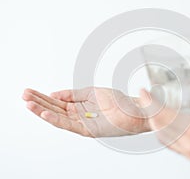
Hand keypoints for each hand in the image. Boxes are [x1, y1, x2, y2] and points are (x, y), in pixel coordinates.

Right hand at [23, 87, 148, 136]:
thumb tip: (53, 94)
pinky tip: (45, 113)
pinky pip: (70, 125)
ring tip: (29, 103)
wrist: (134, 109)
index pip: (57, 102)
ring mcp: (83, 123)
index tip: (30, 91)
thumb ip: (72, 94)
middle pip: (55, 109)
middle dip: (39, 102)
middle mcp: (79, 115)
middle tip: (24, 95)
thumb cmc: (117, 101)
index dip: (43, 97)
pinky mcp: (89, 130)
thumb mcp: (91, 93)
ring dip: (43, 111)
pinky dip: (57, 119)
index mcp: (79, 106)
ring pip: (59, 118)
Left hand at [139, 89, 189, 178]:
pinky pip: (175, 149)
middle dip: (150, 113)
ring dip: (157, 126)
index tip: (143, 93)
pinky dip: (168, 137)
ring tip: (155, 112)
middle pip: (159, 129)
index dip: (150, 103)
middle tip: (147, 101)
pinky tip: (171, 128)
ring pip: (165, 141)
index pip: (164, 115)